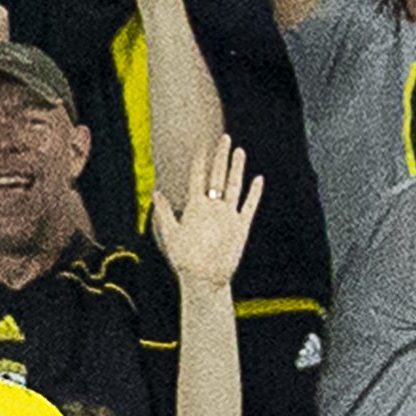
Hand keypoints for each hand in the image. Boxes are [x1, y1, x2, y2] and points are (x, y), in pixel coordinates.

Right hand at [150, 136, 261, 292]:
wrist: (205, 277)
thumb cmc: (184, 259)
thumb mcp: (169, 234)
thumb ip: (163, 212)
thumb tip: (155, 193)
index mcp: (195, 206)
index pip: (197, 177)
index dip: (200, 160)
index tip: (202, 145)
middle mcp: (213, 206)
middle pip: (217, 174)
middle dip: (220, 155)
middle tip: (225, 138)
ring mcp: (229, 214)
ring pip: (234, 185)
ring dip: (237, 167)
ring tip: (240, 151)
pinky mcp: (242, 226)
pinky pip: (250, 205)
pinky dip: (255, 192)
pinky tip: (259, 179)